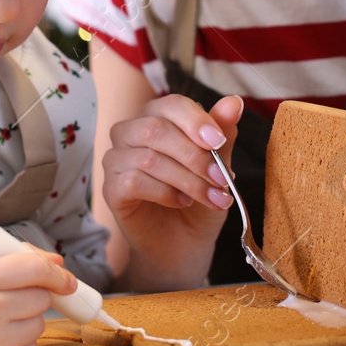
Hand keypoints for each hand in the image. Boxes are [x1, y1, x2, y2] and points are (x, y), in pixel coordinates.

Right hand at [0, 250, 74, 345]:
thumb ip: (18, 261)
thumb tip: (60, 266)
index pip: (35, 271)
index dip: (56, 275)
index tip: (67, 281)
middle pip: (42, 299)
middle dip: (33, 297)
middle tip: (8, 300)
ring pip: (39, 325)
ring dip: (27, 322)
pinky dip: (20, 345)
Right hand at [102, 94, 242, 290]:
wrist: (185, 243)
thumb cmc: (199, 199)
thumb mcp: (218, 167)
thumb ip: (223, 135)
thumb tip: (234, 103)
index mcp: (157, 117)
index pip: (172, 105)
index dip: (196, 120)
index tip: (220, 141)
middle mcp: (131, 132)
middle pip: (156, 129)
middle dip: (195, 156)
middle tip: (221, 179)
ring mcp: (116, 160)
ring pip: (148, 158)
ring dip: (187, 180)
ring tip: (211, 197)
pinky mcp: (111, 189)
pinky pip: (133, 182)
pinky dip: (165, 192)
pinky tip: (182, 202)